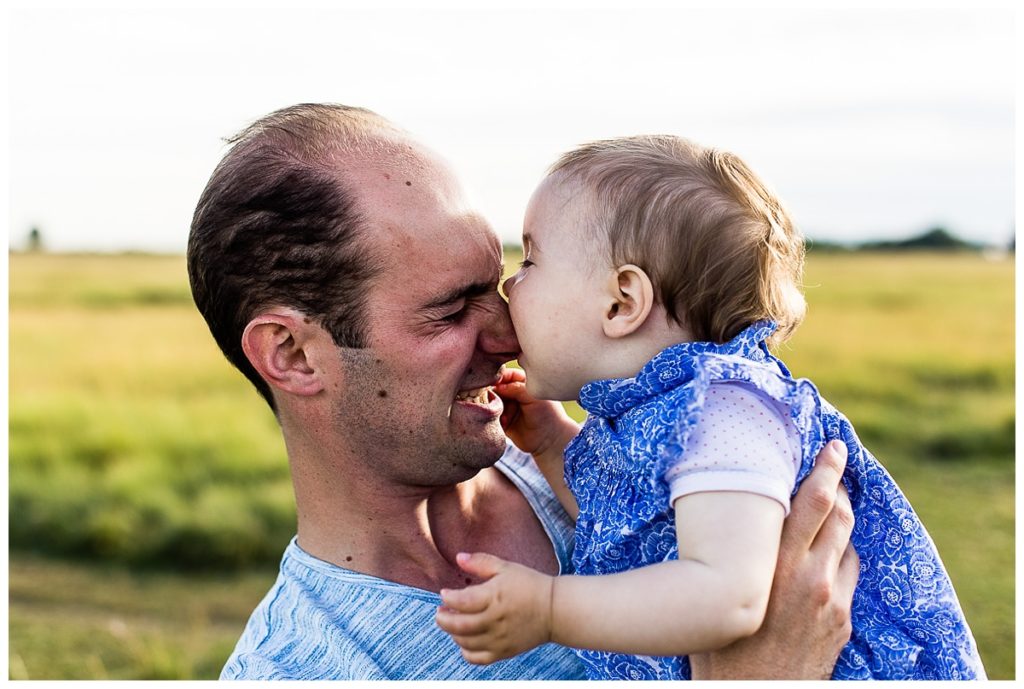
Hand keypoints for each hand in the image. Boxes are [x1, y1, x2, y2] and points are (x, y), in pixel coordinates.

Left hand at [435, 552, 553, 664]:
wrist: (554, 609)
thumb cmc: (530, 584)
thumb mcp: (506, 567)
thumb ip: (481, 562)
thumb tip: (458, 557)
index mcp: (494, 596)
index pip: (461, 601)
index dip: (447, 598)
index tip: (444, 593)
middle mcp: (494, 620)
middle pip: (458, 625)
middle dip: (443, 619)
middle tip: (440, 612)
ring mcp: (499, 638)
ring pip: (465, 642)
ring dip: (453, 634)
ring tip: (453, 623)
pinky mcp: (504, 651)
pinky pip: (478, 658)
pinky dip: (466, 651)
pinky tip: (465, 640)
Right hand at [497, 367, 577, 457]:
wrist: (550, 440)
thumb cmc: (547, 414)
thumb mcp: (533, 397)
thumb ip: (516, 388)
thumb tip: (496, 386)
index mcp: (524, 384)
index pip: (507, 375)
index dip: (500, 378)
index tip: (495, 383)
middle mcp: (514, 394)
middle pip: (496, 388)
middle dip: (495, 395)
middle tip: (498, 402)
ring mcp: (508, 407)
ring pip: (493, 403)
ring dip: (496, 408)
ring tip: (506, 417)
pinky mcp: (503, 421)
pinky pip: (492, 417)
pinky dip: (496, 419)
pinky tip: (505, 424)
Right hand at [689, 440, 858, 679]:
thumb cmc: (723, 647)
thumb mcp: (724, 593)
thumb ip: (736, 558)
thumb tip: (726, 523)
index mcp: (778, 565)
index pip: (814, 503)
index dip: (828, 469)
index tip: (834, 447)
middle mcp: (811, 577)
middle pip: (839, 516)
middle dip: (840, 486)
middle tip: (835, 464)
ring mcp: (833, 600)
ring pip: (848, 544)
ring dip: (841, 522)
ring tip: (829, 507)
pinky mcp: (842, 620)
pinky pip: (848, 574)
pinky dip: (840, 557)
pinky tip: (825, 554)